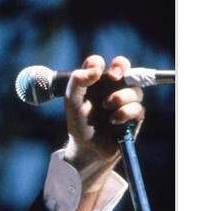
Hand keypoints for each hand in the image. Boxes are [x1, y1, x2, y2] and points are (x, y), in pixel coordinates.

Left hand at [63, 55, 145, 172]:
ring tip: (106, 108)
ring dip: (120, 97)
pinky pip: (138, 107)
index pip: (98, 63)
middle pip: (123, 66)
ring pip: (133, 89)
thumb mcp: (72, 102)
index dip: (97, 63)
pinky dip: (125, 113)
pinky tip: (113, 121)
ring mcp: (124, 100)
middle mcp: (111, 87)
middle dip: (121, 66)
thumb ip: (78, 82)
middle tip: (113, 76)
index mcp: (94, 81)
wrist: (86, 147)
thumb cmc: (79, 123)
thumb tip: (96, 69)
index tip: (95, 71)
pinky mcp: (134, 115)